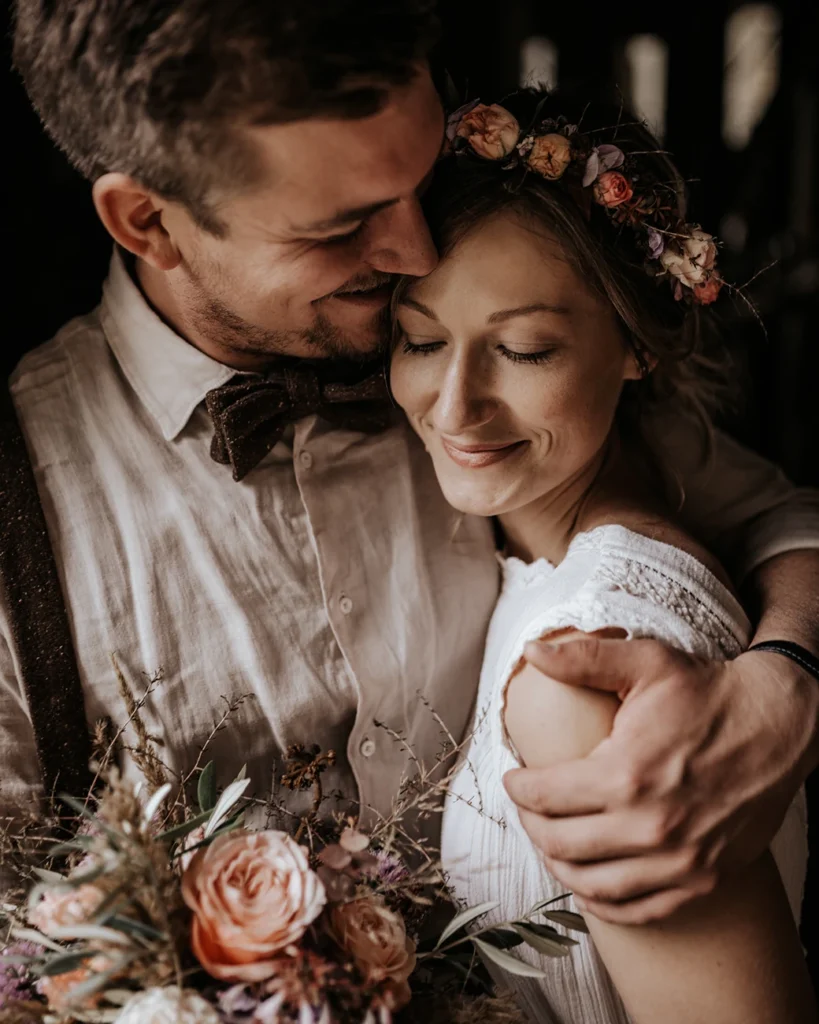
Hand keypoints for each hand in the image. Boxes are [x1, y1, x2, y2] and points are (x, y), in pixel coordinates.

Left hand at [503, 638, 818, 923]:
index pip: (546, 796)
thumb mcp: (645, 662)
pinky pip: (638, 909)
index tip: (513, 777)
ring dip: (558, 866)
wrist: (777, 726)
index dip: (518, 788)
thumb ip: (582, 658)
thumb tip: (530, 650)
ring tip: (549, 841)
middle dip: (530, 825)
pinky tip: (588, 881)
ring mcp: (680, 860)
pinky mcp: (704, 879)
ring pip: (593, 884)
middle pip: (561, 843)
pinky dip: (603, 902)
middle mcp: (651, 826)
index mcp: (627, 773)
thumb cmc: (707, 692)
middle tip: (526, 807)